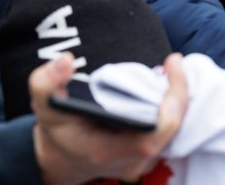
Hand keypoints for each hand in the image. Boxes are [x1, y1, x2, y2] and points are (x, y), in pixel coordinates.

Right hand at [31, 52, 187, 184]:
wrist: (60, 161)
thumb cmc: (56, 132)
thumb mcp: (45, 106)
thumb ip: (47, 83)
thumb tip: (65, 61)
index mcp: (109, 151)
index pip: (157, 131)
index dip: (174, 99)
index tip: (172, 63)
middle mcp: (132, 162)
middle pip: (174, 129)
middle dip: (180, 94)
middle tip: (174, 63)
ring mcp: (142, 163)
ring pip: (176, 131)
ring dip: (179, 101)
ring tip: (173, 72)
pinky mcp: (148, 157)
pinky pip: (171, 132)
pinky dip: (173, 109)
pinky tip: (170, 87)